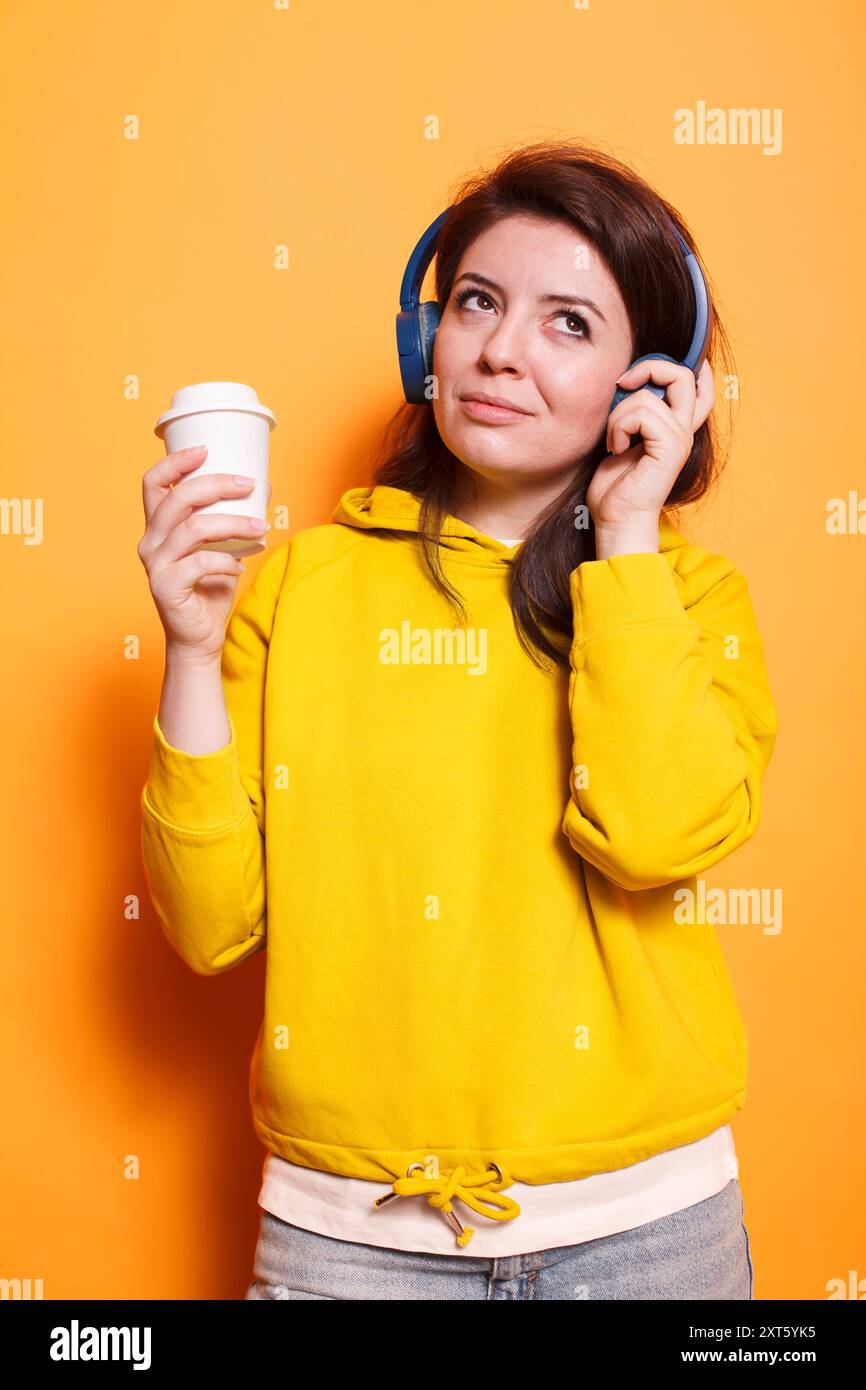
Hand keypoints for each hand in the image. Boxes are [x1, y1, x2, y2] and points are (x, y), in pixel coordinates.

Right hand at [137, 445, 271, 663]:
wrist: (200, 638)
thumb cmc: (210, 590)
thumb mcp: (223, 547)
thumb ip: (233, 517)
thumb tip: (262, 483)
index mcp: (158, 527)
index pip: (154, 484)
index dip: (175, 462)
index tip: (206, 449)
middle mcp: (150, 542)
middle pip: (178, 498)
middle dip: (217, 484)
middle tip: (249, 484)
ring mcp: (156, 566)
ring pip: (194, 529)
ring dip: (233, 523)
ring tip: (261, 527)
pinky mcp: (166, 588)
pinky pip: (200, 564)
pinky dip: (226, 561)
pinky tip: (240, 567)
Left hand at [586, 359, 713, 536]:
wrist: (617, 519)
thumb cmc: (615, 486)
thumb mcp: (622, 437)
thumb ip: (632, 411)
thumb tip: (625, 381)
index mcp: (676, 427)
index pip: (699, 385)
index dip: (680, 364)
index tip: (637, 372)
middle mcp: (684, 431)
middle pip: (685, 375)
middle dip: (650, 368)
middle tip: (622, 384)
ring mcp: (680, 439)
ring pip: (648, 396)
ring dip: (618, 414)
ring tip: (614, 439)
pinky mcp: (670, 448)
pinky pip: (642, 413)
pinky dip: (620, 426)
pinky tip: (616, 447)